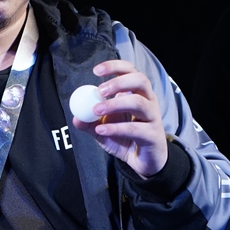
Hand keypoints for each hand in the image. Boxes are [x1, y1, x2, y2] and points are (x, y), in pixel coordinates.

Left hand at [71, 60, 167, 177]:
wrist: (142, 162)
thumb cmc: (125, 139)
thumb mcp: (103, 130)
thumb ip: (90, 123)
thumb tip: (75, 117)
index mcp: (136, 93)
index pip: (130, 71)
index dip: (115, 66)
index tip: (96, 71)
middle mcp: (148, 101)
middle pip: (140, 80)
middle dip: (118, 82)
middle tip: (99, 91)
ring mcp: (153, 117)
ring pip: (139, 103)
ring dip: (115, 104)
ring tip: (96, 110)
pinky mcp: (153, 135)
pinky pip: (135, 128)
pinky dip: (116, 128)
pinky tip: (101, 130)